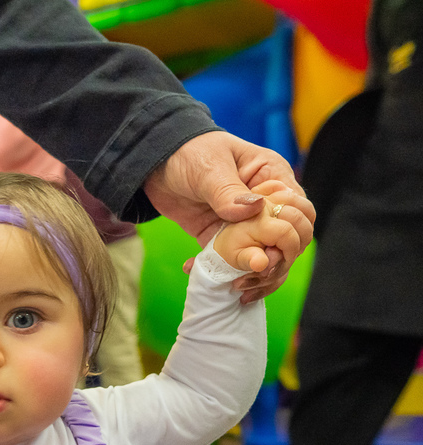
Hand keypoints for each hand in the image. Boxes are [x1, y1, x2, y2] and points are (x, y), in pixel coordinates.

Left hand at [147, 131, 316, 301]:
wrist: (154, 162)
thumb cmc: (189, 151)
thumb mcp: (211, 167)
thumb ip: (229, 191)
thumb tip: (254, 209)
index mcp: (271, 177)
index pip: (299, 210)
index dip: (292, 233)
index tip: (271, 249)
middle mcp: (263, 203)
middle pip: (286, 237)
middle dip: (276, 259)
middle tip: (253, 272)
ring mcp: (242, 222)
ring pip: (261, 252)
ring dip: (251, 272)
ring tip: (236, 285)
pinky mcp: (218, 236)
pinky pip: (228, 258)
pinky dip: (220, 270)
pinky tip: (195, 271)